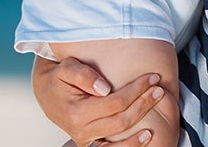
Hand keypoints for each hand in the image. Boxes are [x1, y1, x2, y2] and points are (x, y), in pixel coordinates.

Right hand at [32, 56, 163, 146]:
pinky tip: (146, 136)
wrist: (47, 92)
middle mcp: (81, 130)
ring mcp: (86, 139)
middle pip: (121, 120)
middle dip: (144, 103)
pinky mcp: (90, 142)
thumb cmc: (60, 78)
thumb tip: (104, 88)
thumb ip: (84, 75)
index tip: (152, 77)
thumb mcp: (67, 69)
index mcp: (77, 112)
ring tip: (157, 111)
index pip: (116, 102)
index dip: (137, 90)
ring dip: (141, 126)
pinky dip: (129, 145)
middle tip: (159, 89)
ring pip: (118, 139)